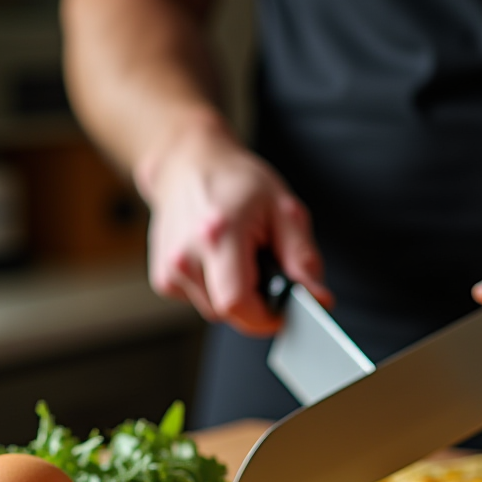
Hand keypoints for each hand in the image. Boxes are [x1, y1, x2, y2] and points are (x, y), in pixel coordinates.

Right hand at [136, 116, 329, 335]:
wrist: (188, 165)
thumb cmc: (236, 182)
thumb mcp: (283, 210)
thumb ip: (303, 259)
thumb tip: (318, 300)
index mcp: (217, 235)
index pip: (238, 305)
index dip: (265, 317)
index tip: (282, 309)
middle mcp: (185, 255)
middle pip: (228, 313)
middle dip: (253, 304)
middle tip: (261, 268)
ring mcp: (169, 268)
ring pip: (214, 312)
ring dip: (233, 295)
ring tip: (236, 257)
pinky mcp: (163, 278)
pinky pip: (199, 302)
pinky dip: (214, 289)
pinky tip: (215, 260)